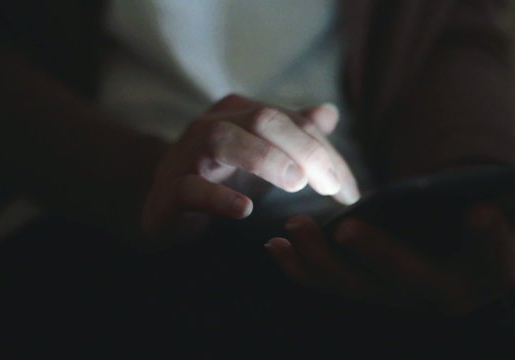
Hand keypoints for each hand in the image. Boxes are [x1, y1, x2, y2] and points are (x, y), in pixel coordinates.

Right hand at [141, 94, 359, 238]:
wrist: (166, 211)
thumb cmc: (219, 181)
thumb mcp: (263, 158)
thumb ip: (294, 137)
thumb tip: (328, 114)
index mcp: (239, 114)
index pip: (290, 121)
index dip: (325, 153)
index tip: (348, 193)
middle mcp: (212, 124)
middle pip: (263, 120)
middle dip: (303, 148)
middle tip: (330, 185)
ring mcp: (186, 155)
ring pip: (223, 139)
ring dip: (264, 159)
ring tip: (296, 183)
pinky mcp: (167, 191)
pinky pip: (190, 187)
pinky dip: (218, 197)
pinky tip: (244, 209)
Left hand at [265, 205, 514, 315]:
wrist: (455, 268)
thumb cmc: (482, 236)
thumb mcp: (507, 218)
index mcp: (480, 275)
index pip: (487, 260)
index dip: (485, 239)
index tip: (480, 213)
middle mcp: (435, 297)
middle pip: (407, 281)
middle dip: (377, 255)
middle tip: (348, 226)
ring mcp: (393, 299)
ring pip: (355, 288)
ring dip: (320, 260)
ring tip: (293, 227)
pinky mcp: (361, 293)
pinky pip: (327, 287)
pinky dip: (299, 269)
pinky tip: (275, 247)